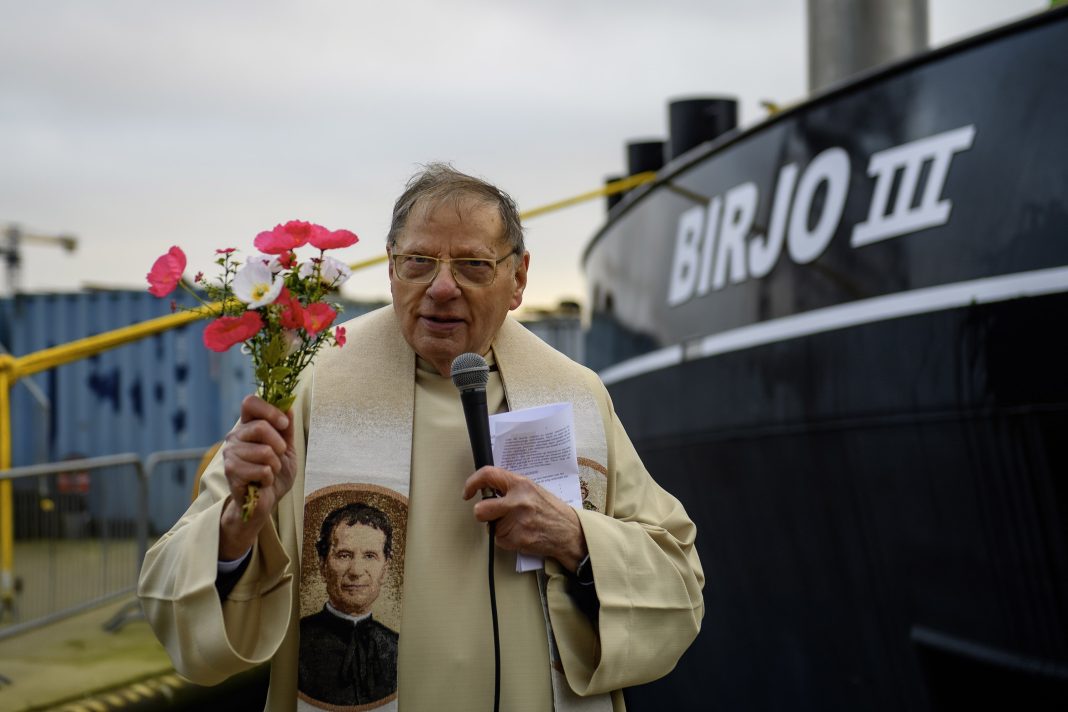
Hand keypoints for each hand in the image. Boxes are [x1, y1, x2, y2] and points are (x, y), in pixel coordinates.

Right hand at [218, 395, 295, 559]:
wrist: (266, 501)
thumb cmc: (275, 473)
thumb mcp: (287, 448)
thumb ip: (286, 429)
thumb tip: (289, 406)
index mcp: (248, 425)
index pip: (250, 402)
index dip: (269, 410)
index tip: (283, 424)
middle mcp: (235, 436)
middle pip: (260, 427)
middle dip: (278, 444)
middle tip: (277, 456)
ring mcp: (230, 453)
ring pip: (264, 451)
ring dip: (274, 465)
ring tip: (268, 471)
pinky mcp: (230, 471)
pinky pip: (262, 470)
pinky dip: (269, 478)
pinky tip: (262, 482)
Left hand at [463, 467, 587, 571]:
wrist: (569, 532)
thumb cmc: (551, 510)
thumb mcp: (533, 489)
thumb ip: (510, 487)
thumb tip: (486, 489)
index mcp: (520, 484)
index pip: (488, 475)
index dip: (472, 483)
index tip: (468, 492)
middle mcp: (517, 501)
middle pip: (480, 510)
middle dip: (482, 514)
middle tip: (492, 514)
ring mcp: (517, 522)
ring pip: (490, 527)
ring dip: (498, 527)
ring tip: (516, 525)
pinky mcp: (517, 539)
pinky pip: (499, 540)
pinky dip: (506, 539)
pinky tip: (520, 534)